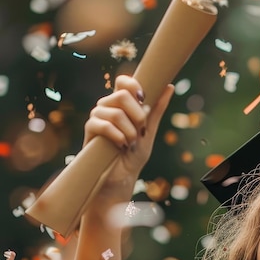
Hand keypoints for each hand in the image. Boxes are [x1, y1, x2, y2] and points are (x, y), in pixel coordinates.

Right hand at [83, 75, 173, 191]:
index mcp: (122, 104)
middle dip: (138, 115)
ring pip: (114, 112)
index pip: (123, 82)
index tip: (144, 98)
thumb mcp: (149, 131)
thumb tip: (169, 87)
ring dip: (129, 130)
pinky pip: (103, 125)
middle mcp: (108, 107)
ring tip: (131, 143)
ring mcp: (97, 117)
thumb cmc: (134, 155)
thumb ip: (156, 110)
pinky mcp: (90, 130)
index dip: (133, 85)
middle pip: (121, 95)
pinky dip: (117, 136)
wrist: (121, 177)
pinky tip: (121, 145)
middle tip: (140, 130)